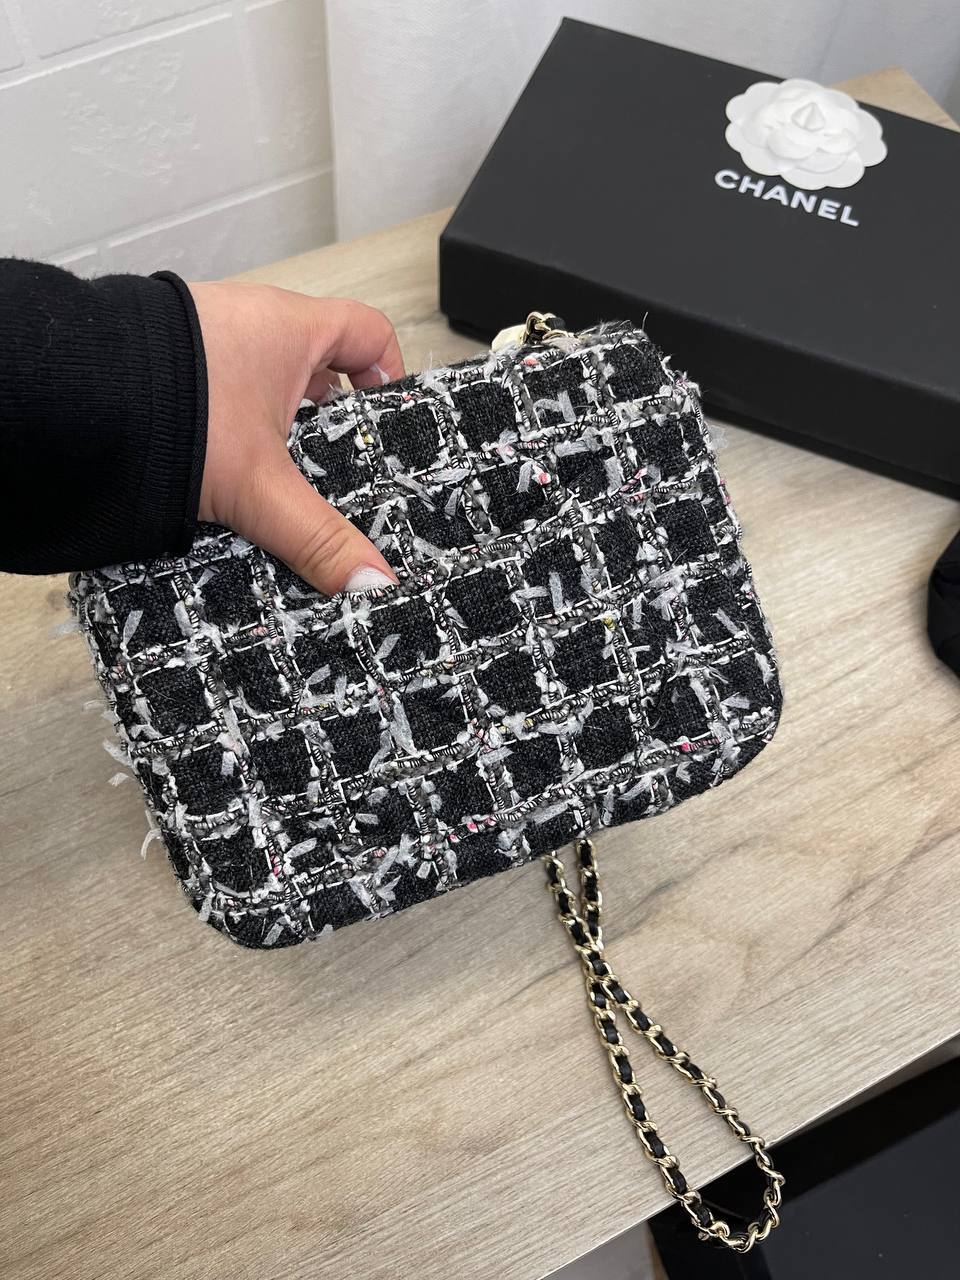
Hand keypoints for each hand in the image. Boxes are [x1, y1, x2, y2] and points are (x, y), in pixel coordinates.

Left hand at [189, 281, 403, 594]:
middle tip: (338, 470)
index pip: (368, 333)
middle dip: (330, 422)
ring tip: (281, 483)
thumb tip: (371, 582)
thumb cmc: (172, 410)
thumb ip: (319, 537)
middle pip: (318, 367)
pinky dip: (233, 432)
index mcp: (292, 328)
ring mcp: (208, 342)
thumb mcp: (261, 484)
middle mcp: (252, 322)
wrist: (68, 399)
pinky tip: (226, 476)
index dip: (388, 374)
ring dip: (278, 431)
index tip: (386, 421)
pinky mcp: (171, 366)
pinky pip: (223, 397)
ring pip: (267, 386)